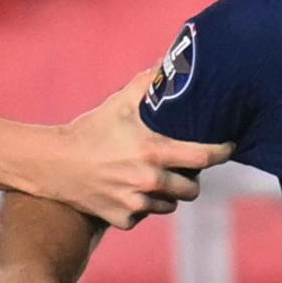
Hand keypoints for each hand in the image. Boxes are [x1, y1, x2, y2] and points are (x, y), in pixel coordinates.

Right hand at [42, 65, 229, 229]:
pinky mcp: (123, 220)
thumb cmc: (89, 130)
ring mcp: (136, 204)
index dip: (222, 152)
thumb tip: (170, 62)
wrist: (53, 164)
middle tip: (182, 167)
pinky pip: (145, 214)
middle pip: (192, 189)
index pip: (205, 157)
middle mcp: (149, 181)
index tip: (228, 146)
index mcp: (154, 151)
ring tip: (152, 177)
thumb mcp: (119, 102)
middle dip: (191, 178)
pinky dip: (141, 205)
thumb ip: (148, 83)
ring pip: (170, 205)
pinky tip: (128, 190)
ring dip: (167, 194)